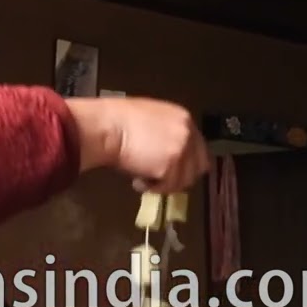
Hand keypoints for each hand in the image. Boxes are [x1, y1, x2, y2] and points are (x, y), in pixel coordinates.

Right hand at [67, 97, 209, 193]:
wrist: (107, 127)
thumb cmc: (118, 119)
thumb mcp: (150, 118)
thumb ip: (165, 132)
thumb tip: (165, 149)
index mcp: (184, 119)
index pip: (198, 147)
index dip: (186, 161)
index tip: (172, 168)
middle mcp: (188, 135)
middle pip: (199, 166)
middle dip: (181, 175)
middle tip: (162, 178)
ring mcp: (181, 152)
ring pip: (183, 180)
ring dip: (165, 183)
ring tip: (143, 180)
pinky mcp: (170, 168)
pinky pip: (166, 186)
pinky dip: (152, 188)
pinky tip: (137, 182)